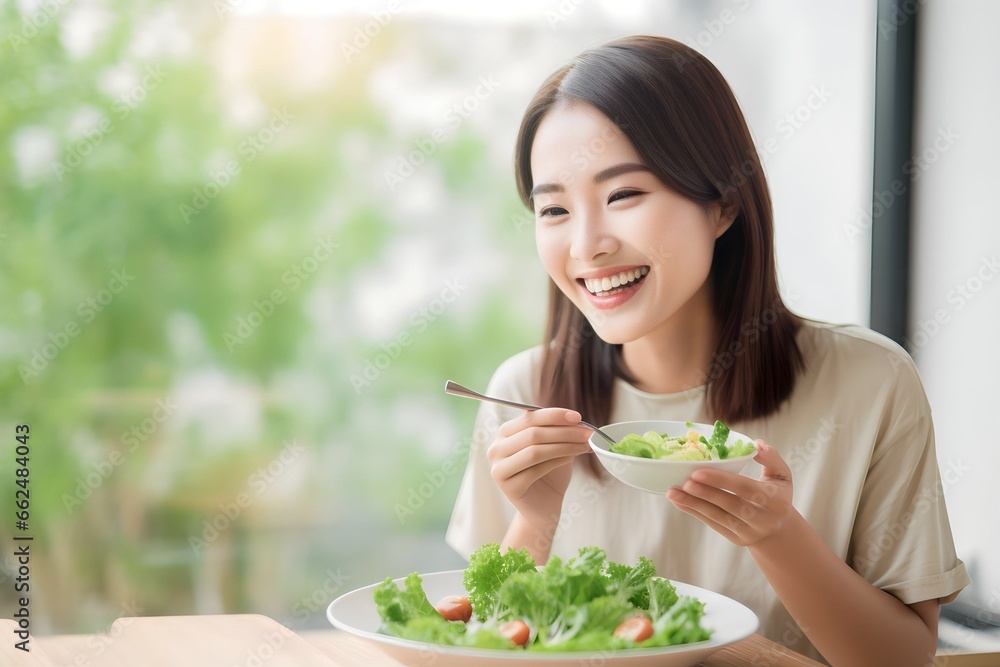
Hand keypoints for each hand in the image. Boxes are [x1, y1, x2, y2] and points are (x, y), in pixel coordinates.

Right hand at [487, 408, 592, 532]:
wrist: (544, 508)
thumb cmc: (549, 474)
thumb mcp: (553, 446)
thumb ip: (556, 431)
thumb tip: (573, 418)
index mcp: (504, 434)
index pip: (529, 417)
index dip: (554, 414)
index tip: (578, 416)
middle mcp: (496, 449)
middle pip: (533, 434)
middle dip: (564, 431)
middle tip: (587, 433)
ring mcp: (498, 469)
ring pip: (535, 450)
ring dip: (565, 445)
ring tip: (585, 445)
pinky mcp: (508, 487)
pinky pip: (536, 469)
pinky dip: (559, 460)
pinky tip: (573, 456)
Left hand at [665, 440, 793, 546]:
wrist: (779, 531)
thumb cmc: (777, 496)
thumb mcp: (782, 476)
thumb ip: (772, 458)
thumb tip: (756, 444)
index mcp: (776, 501)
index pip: (746, 489)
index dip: (722, 480)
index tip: (698, 471)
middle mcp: (764, 520)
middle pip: (731, 505)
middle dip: (705, 493)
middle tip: (684, 482)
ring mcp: (749, 532)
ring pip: (718, 517)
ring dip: (693, 504)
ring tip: (672, 493)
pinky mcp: (736, 539)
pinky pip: (713, 524)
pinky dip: (695, 512)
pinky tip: (679, 502)